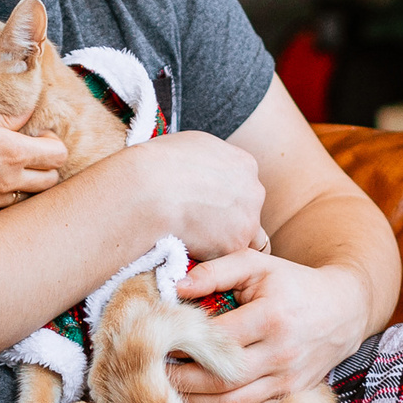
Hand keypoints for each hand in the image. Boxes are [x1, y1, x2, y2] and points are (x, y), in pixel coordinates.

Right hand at [0, 105, 66, 220]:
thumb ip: (5, 117)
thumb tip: (25, 115)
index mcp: (11, 151)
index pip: (58, 155)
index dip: (54, 144)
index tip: (40, 137)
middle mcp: (7, 181)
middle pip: (50, 181)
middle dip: (46, 167)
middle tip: (28, 155)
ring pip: (25, 197)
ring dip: (21, 183)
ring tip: (2, 168)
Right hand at [116, 131, 265, 258]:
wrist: (149, 191)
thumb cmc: (159, 163)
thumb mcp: (190, 145)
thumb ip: (207, 159)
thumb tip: (197, 164)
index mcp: (244, 165)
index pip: (244, 186)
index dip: (226, 198)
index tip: (207, 205)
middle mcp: (253, 192)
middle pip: (249, 211)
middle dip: (231, 220)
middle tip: (202, 226)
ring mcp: (247, 221)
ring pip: (247, 237)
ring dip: (227, 242)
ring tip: (198, 244)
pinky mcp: (234, 246)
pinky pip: (228, 257)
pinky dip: (212, 257)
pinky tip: (192, 253)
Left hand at [167, 249, 368, 402]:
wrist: (345, 309)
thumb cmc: (293, 283)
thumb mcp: (257, 265)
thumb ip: (214, 272)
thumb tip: (174, 288)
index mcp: (271, 317)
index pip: (216, 339)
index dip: (183, 342)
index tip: (159, 339)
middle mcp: (281, 352)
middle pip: (219, 376)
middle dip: (181, 376)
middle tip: (154, 366)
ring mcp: (287, 377)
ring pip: (231, 400)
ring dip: (195, 396)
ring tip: (170, 382)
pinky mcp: (291, 391)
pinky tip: (197, 395)